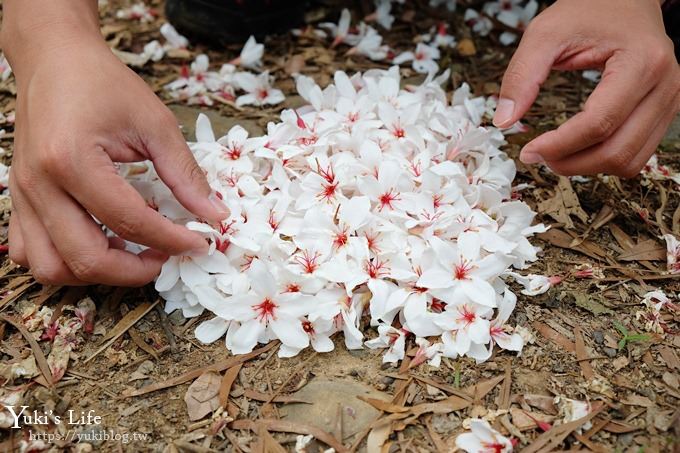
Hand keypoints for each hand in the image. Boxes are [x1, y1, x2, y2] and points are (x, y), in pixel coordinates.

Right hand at [5, 27, 228, 285]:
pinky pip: (30, 252)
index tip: (199, 243)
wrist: (54, 59)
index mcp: (72, 161)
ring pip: (51, 267)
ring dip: (96, 272)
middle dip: (135, 270)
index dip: (171, 240)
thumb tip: (214, 215)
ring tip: (131, 253)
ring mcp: (22, 196)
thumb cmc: (102, 84)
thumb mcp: (154, 123)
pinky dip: (63, 261)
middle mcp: (40, 185)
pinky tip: (96, 242)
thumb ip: (185, 174)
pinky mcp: (18, 199)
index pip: (130, 221)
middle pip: (86, 258)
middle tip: (166, 257)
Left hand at [493, 0, 679, 176]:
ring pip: (630, 162)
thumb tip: (503, 122)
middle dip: (571, 163)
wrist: (626, 0)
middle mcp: (666, 85)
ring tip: (556, 153)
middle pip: (617, 151)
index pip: (599, 123)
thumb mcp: (545, 33)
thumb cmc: (589, 10)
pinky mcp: (665, 112)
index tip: (528, 151)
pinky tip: (578, 148)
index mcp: (642, 61)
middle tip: (537, 156)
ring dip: (588, 167)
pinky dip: (604, 160)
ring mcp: (670, 101)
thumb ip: (521, 75)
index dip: (559, 146)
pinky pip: (636, 155)